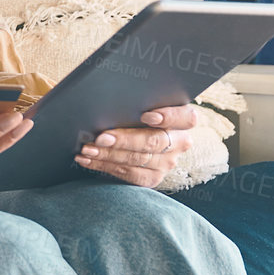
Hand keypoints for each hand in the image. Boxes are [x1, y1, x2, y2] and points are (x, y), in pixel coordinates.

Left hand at [74, 105, 195, 189]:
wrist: (141, 138)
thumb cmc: (139, 113)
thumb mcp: (145, 104)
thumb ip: (139, 102)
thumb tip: (111, 97)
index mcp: (184, 120)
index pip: (186, 118)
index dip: (168, 116)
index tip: (146, 116)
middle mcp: (179, 142)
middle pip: (154, 142)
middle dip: (125, 140)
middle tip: (101, 137)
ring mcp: (167, 162)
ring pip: (138, 159)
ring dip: (108, 154)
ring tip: (88, 149)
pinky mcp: (153, 178)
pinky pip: (128, 174)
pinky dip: (104, 165)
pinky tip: (87, 160)